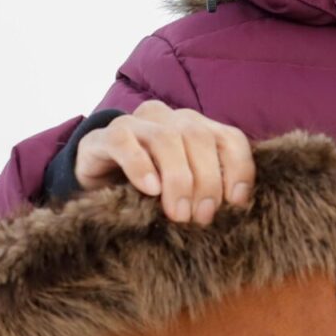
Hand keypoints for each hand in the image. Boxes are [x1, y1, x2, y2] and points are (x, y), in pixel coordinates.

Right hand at [73, 100, 254, 225]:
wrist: (96, 186)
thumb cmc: (150, 191)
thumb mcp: (187, 191)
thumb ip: (210, 190)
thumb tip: (236, 205)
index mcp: (197, 128)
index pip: (230, 138)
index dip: (239, 169)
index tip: (236, 202)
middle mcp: (170, 118)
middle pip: (200, 138)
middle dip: (207, 180)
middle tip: (202, 217)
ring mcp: (136, 123)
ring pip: (166, 139)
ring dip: (178, 178)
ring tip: (178, 213)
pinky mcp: (104, 136)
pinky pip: (124, 143)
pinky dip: (140, 166)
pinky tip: (150, 190)